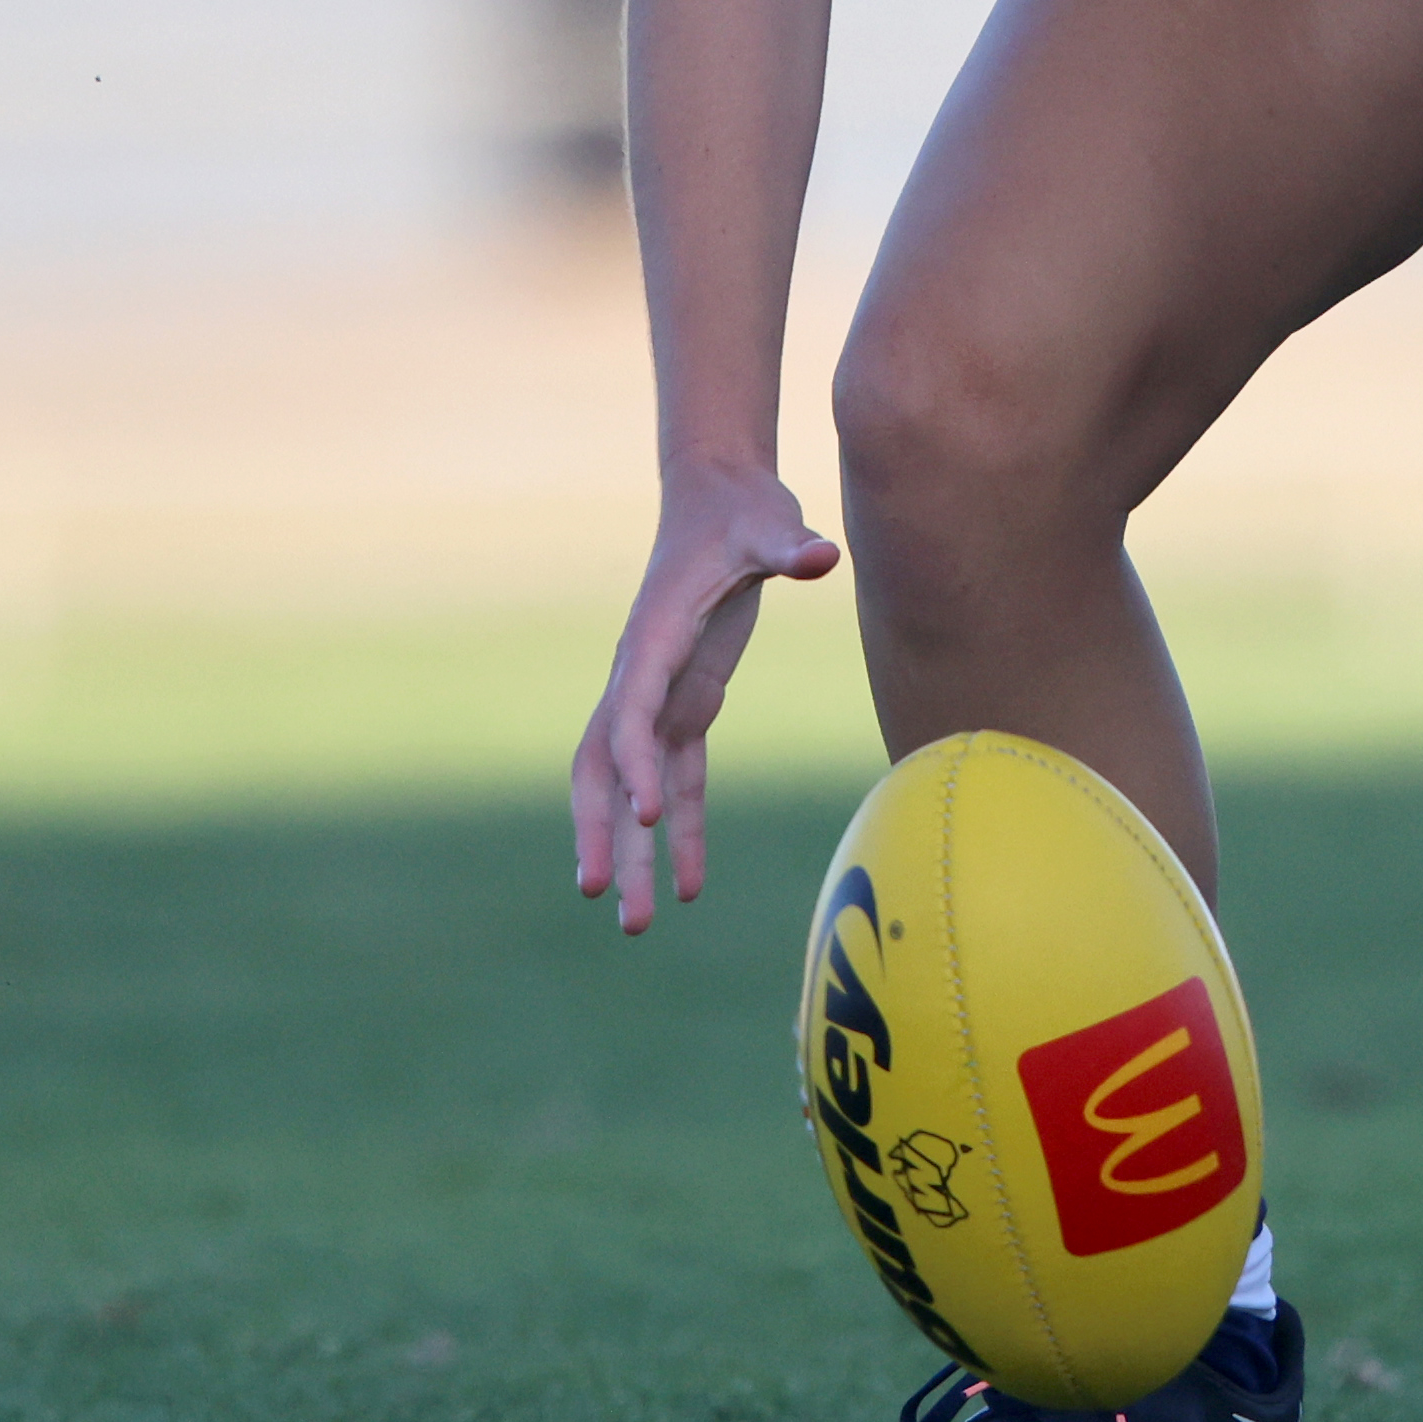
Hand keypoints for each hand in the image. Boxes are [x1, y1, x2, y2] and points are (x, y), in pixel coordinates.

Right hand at [569, 457, 837, 933]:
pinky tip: (689, 887)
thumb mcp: (767, 522)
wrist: (719, 497)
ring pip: (630, 789)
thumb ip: (788, 544)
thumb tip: (822, 554)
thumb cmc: (741, 510)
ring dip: (631, 851)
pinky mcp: (686, 706)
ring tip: (637, 925)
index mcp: (652, 638)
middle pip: (603, 768)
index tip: (649, 814)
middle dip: (601, 831)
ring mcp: (659, 697)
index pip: (631, 712)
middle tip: (604, 896)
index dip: (635, 764)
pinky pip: (678, 782)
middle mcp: (640, 677)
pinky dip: (681, 833)